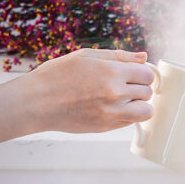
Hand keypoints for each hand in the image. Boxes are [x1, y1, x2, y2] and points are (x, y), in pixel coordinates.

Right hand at [26, 47, 154, 133]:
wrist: (37, 102)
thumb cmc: (57, 75)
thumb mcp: (87, 56)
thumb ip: (118, 56)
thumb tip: (143, 57)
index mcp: (112, 72)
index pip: (147, 74)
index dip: (141, 72)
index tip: (133, 73)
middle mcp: (115, 94)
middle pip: (147, 92)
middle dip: (140, 87)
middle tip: (124, 84)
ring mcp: (111, 113)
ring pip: (145, 111)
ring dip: (139, 104)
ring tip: (124, 98)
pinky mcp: (105, 127)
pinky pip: (129, 122)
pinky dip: (126, 115)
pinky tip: (111, 107)